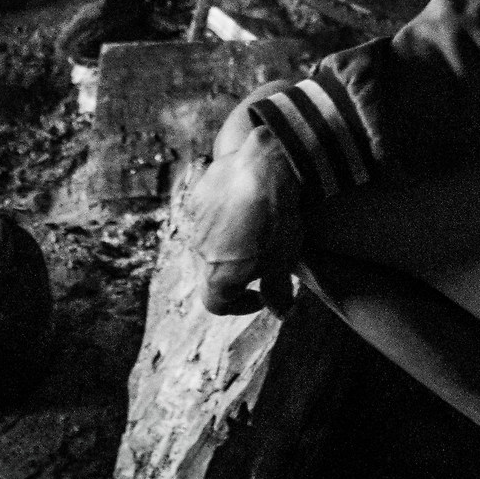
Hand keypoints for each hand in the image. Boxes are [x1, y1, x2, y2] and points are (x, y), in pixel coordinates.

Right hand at [185, 90, 306, 316]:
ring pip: (209, 241)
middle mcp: (198, 250)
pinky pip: (209, 213)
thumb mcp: (283, 261)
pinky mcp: (199, 193)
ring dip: (229, 243)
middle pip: (210, 272)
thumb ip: (277, 290)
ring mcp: (196, 220)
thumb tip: (281, 311)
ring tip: (258, 228)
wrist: (264, 167)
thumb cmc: (275, 220)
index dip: (239, 306)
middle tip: (263, 262)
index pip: (216, 304)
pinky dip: (226, 215)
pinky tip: (249, 203)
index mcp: (217, 275)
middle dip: (234, 273)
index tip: (259, 296)